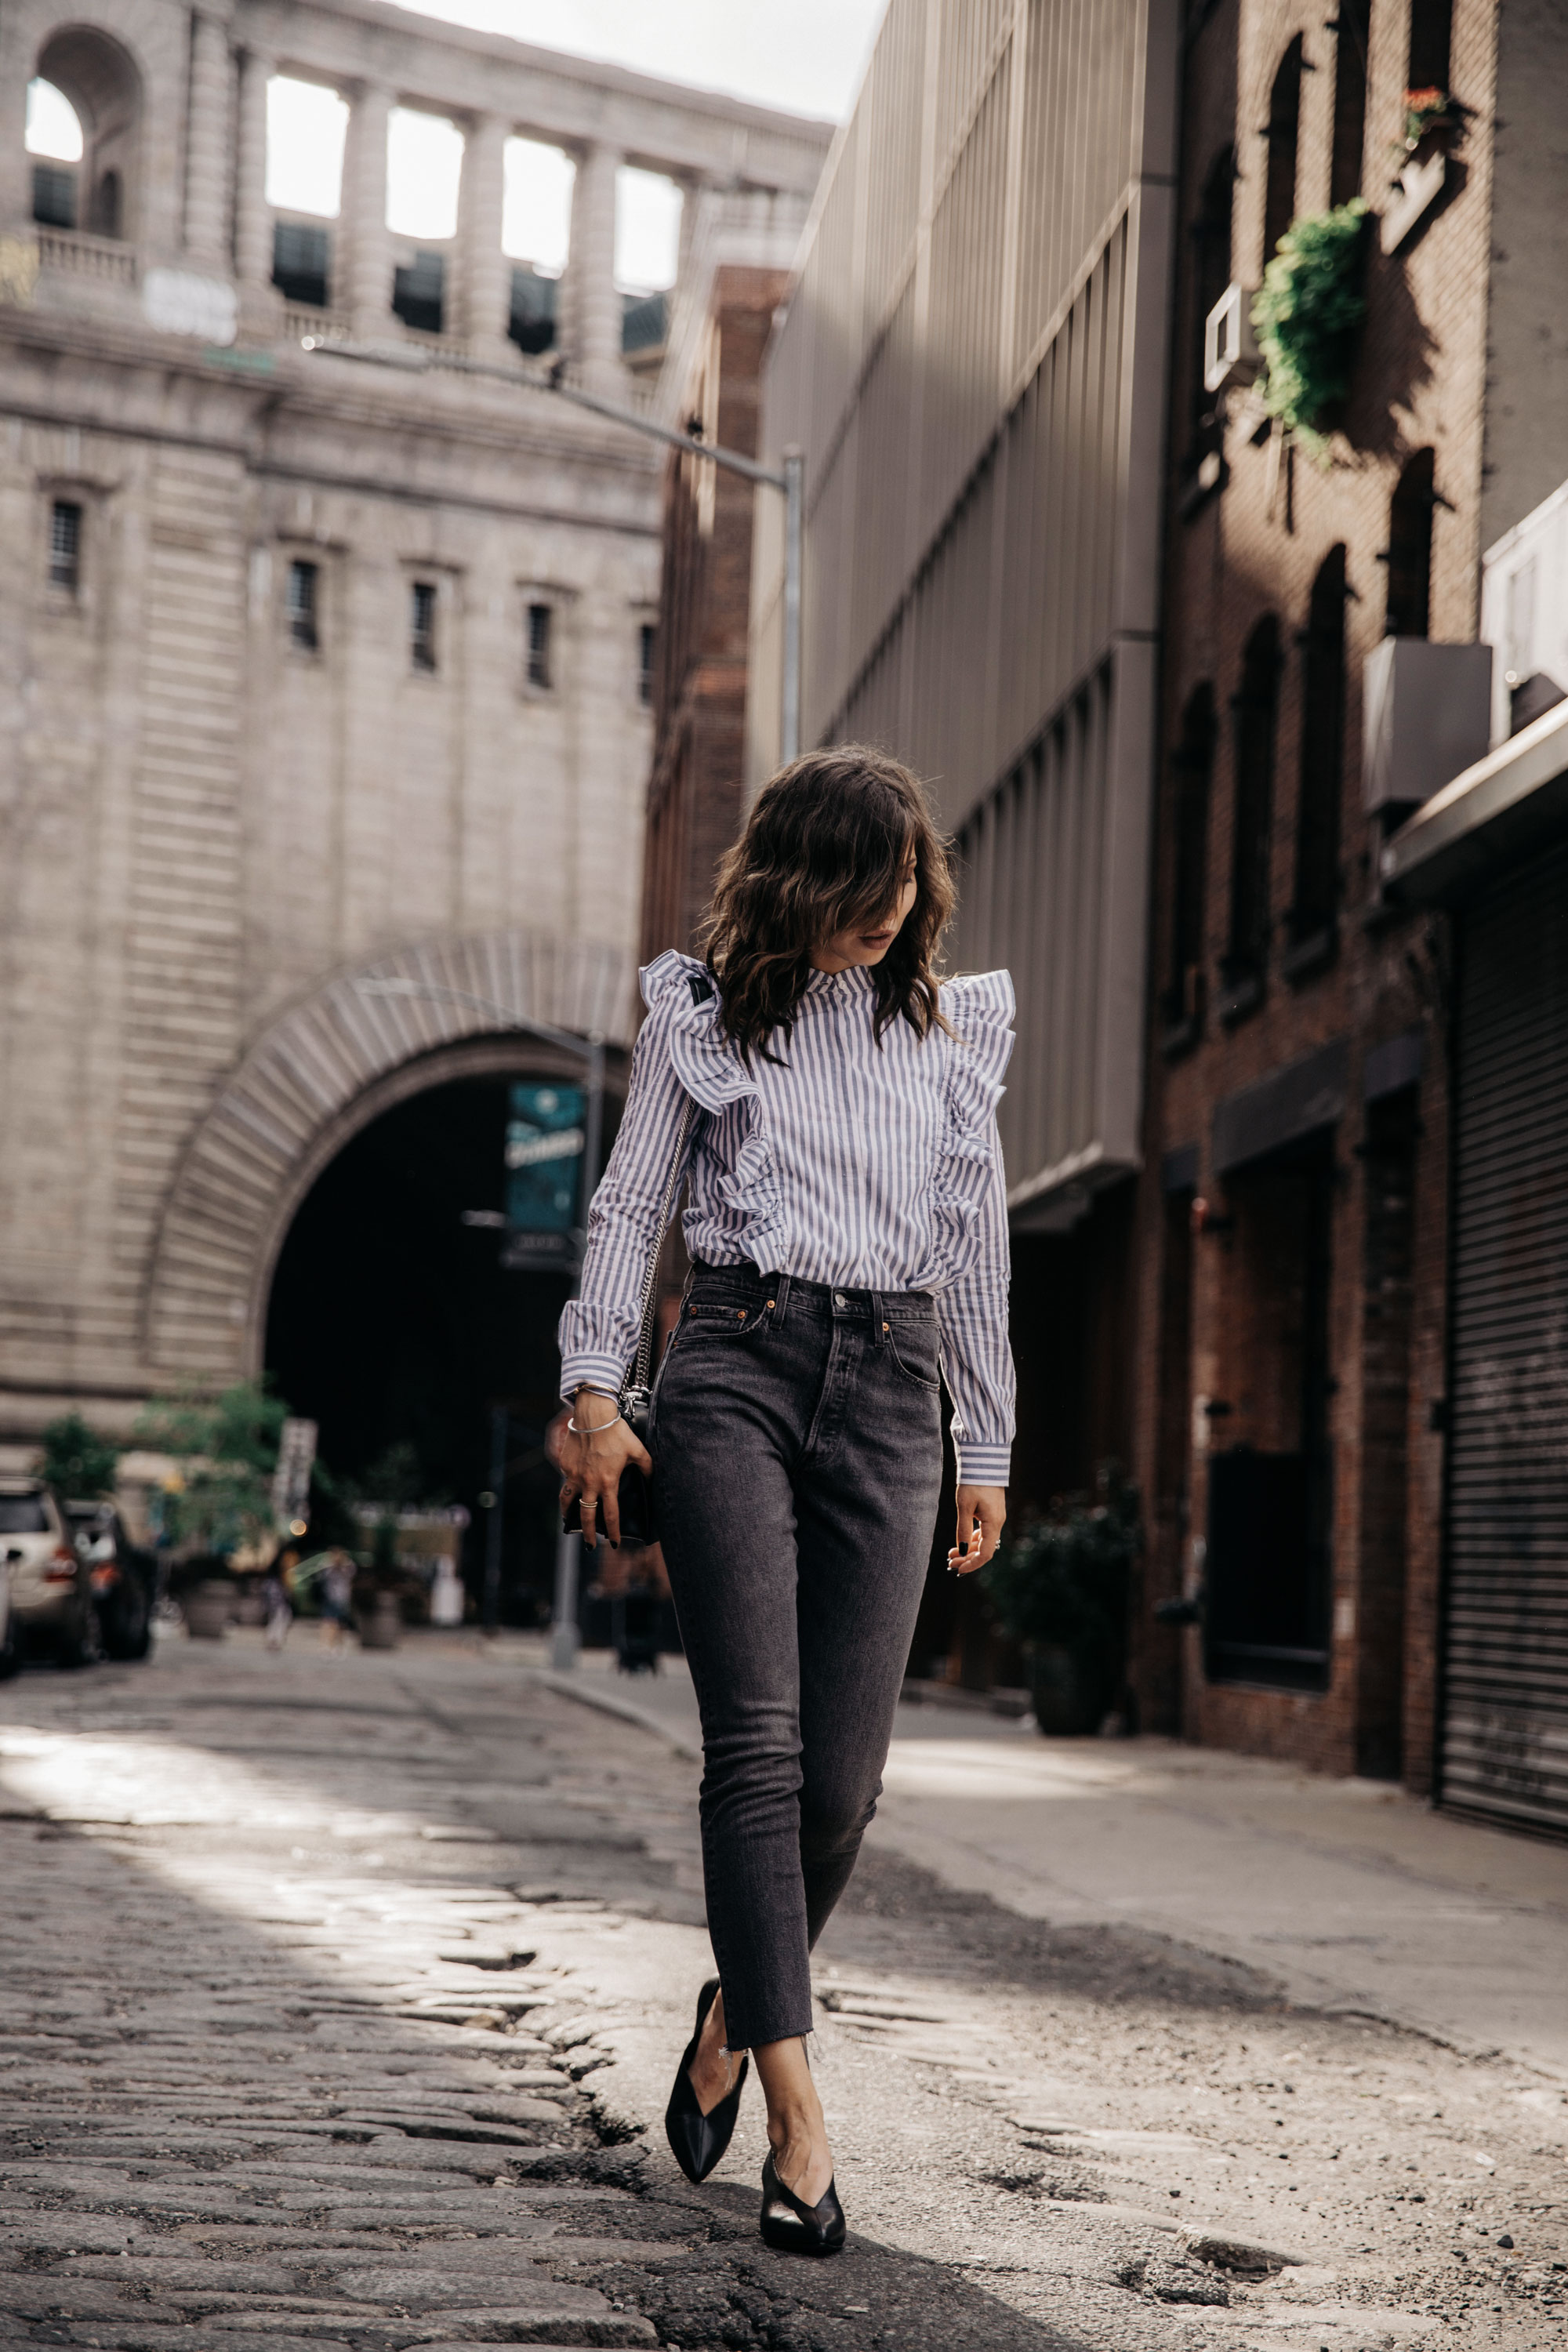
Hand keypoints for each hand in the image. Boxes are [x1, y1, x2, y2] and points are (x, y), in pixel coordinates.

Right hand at [557, 1390, 651, 1550]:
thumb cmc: (617, 1431)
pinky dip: (567, 1488)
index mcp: (608, 1483)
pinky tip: (570, 1490)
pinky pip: (565, 1480)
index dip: (613, 1531)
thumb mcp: (638, 1450)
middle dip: (587, 1534)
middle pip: (586, 1516)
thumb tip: (652, 1478)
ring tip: (569, 1521)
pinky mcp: (564, 1465)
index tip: (613, 1543)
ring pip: (567, 1501)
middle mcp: (589, 1483)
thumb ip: (646, 1467)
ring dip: (568, 1514)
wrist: (593, 1415)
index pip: (611, 1515)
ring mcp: (574, 1475)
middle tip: (589, 1545)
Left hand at [948, 1484, 1004, 1574]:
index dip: (972, 1564)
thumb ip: (963, 1529)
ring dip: (969, 1549)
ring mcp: (996, 1517)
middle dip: (968, 1558)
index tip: (958, 1569)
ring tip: (951, 1553)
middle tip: (950, 1562)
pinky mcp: (991, 1512)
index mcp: (993, 1523)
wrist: (983, 1462)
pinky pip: (984, 1531)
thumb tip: (961, 1549)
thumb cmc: (974, 1482)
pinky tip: (961, 1541)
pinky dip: (972, 1539)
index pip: (986, 1553)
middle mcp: (997, 1522)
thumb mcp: (964, 1506)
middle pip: (985, 1549)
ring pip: (983, 1541)